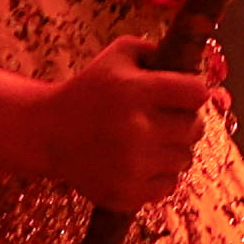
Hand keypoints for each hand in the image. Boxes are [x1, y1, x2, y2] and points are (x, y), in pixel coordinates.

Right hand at [29, 39, 226, 208]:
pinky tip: (138, 163)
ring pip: (184, 159)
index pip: (197, 93)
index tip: (182, 94)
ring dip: (172, 149)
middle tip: (162, 119)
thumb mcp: (115, 56)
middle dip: (184, 121)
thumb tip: (192, 66)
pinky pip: (169, 185)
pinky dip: (159, 175)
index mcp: (135, 90)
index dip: (193, 92)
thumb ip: (154, 51)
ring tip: (146, 141)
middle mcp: (136, 129)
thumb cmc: (88, 90)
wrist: (47, 133)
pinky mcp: (127, 193)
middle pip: (195, 128)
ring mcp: (132, 165)